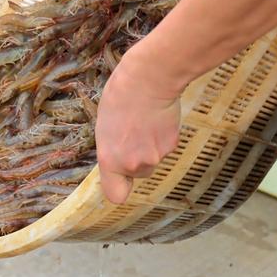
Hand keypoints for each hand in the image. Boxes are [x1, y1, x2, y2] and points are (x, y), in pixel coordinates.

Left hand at [95, 51, 181, 203]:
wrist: (148, 80)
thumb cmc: (119, 98)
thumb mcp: (104, 129)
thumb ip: (111, 150)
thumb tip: (118, 159)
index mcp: (110, 160)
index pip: (116, 195)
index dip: (120, 188)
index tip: (120, 180)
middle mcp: (133, 164)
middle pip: (139, 174)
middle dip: (137, 159)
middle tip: (133, 134)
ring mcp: (155, 156)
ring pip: (153, 159)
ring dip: (150, 146)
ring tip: (144, 123)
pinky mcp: (172, 145)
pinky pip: (166, 147)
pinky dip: (163, 136)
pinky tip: (157, 119)